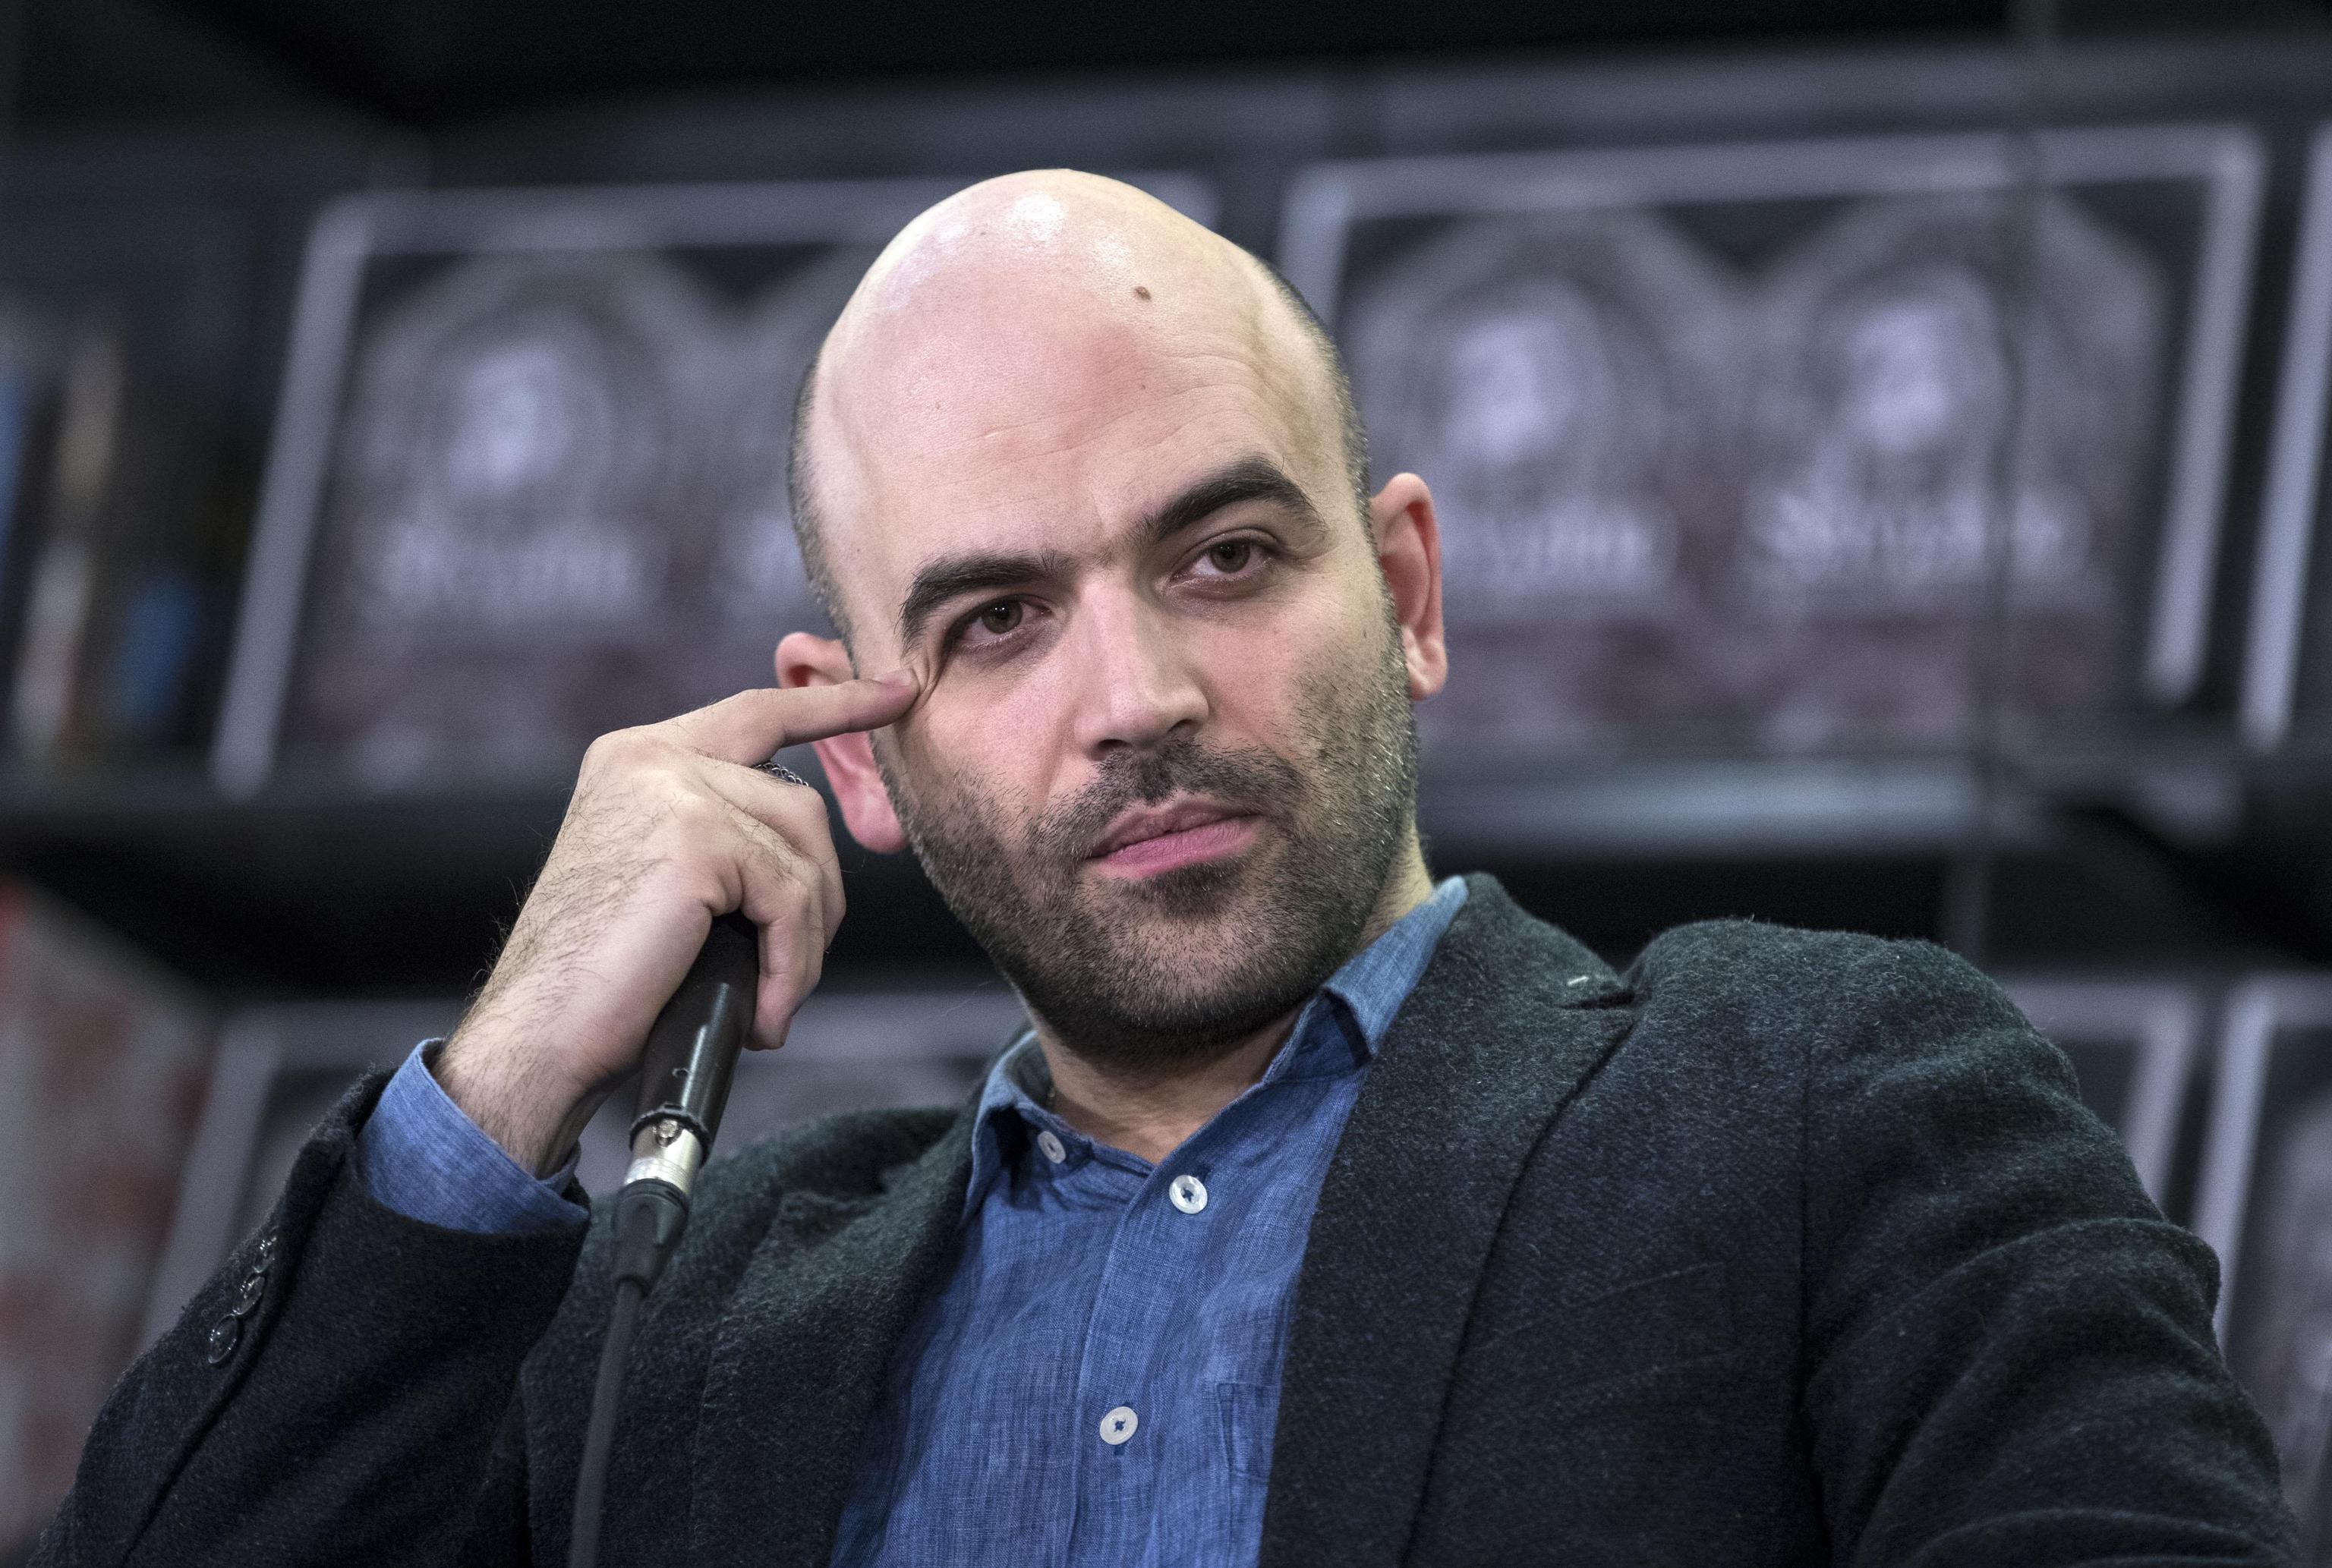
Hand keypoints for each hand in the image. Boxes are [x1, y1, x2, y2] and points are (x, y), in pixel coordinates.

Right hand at [435, 673, 918, 1174]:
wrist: (536, 1039)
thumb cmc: (599, 982)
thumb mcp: (661, 883)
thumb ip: (721, 838)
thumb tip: (809, 850)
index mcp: (636, 759)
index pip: (758, 714)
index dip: (834, 705)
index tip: (897, 690)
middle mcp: (650, 757)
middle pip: (797, 800)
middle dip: (817, 890)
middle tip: (791, 970)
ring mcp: (673, 790)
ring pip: (803, 853)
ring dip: (804, 942)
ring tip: (768, 1001)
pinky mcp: (696, 840)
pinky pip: (790, 900)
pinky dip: (791, 967)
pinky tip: (762, 1015)